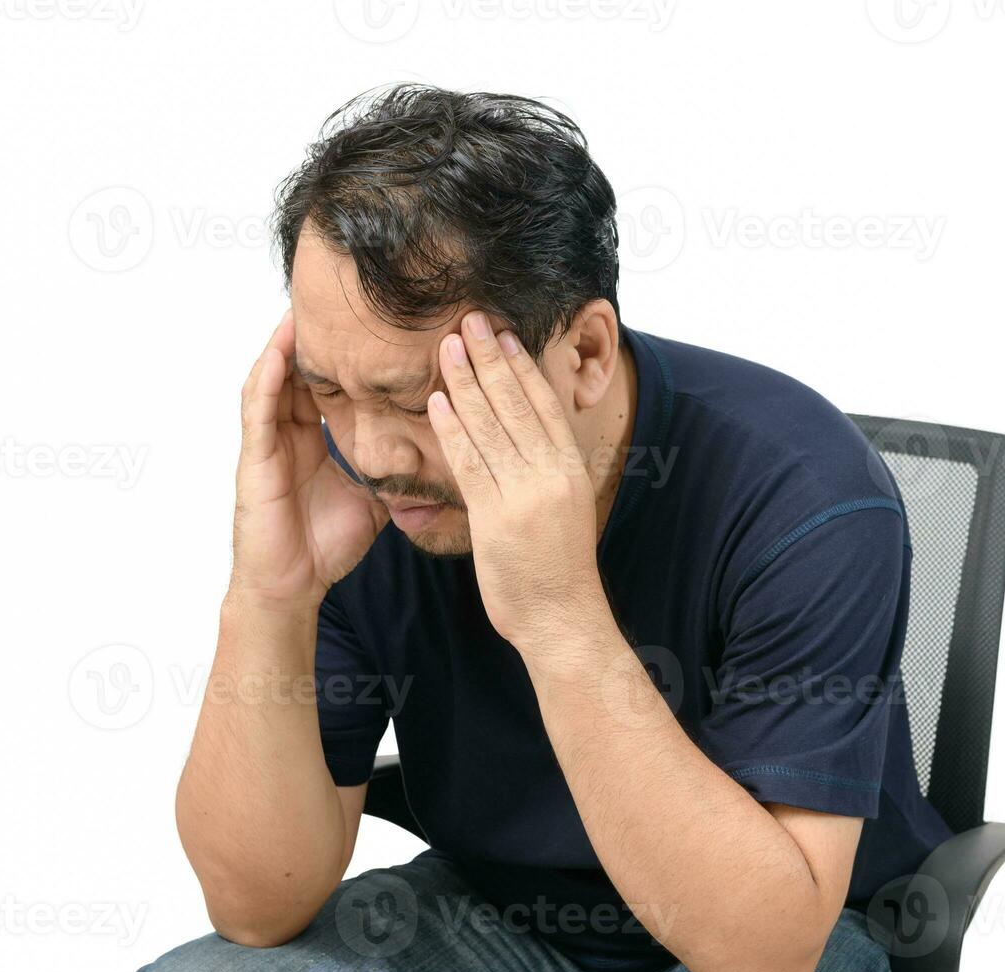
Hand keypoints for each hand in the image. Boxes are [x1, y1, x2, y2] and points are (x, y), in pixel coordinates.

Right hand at [228, 311, 389, 610]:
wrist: (292, 586)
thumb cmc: (325, 546)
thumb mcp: (373, 496)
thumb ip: (393, 469)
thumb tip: (437, 454)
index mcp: (313, 440)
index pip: (327, 384)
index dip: (343, 354)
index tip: (368, 323)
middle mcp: (287, 434)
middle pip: (298, 371)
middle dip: (313, 337)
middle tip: (332, 298)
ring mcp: (267, 442)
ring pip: (274, 379)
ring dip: (285, 344)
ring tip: (303, 308)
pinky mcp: (254, 457)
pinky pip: (258, 408)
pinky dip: (267, 377)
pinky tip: (280, 351)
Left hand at [425, 311, 609, 649]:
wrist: (562, 619)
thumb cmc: (556, 569)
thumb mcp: (560, 509)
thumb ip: (540, 472)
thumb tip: (521, 442)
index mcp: (568, 468)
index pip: (542, 403)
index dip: (521, 364)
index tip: (502, 332)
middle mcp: (551, 473)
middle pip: (517, 402)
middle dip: (490, 357)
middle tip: (470, 319)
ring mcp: (525, 493)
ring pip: (492, 425)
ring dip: (466, 381)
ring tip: (447, 346)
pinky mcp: (498, 517)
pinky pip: (471, 463)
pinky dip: (452, 428)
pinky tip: (436, 401)